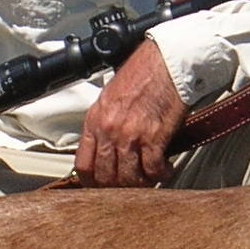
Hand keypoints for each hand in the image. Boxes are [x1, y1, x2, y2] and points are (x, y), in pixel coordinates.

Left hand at [76, 39, 187, 186]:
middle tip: (131, 185)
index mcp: (94, 120)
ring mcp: (130, 134)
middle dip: (119, 187)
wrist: (166, 61)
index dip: (92, 183)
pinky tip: (165, 169)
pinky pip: (153, 169)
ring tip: (151, 178)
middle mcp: (109, 129)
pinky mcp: (154, 136)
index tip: (103, 186)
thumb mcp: (110, 98)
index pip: (83, 165)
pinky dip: (161, 174)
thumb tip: (105, 150)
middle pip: (106, 177)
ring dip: (142, 183)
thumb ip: (103, 124)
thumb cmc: (142, 74)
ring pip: (129, 178)